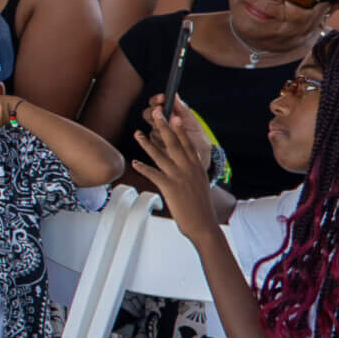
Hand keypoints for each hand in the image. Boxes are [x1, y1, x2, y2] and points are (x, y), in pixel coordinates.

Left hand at [135, 94, 219, 237]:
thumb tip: (186, 163)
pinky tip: (134, 162)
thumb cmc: (200, 207)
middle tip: (156, 113)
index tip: (175, 116)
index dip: (180, 129)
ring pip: (161, 156)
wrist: (204, 225)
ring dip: (147, 143)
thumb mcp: (199, 184)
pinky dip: (143, 167)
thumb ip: (192, 172)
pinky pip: (154, 174)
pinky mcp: (170, 188)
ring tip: (137, 133)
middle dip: (164, 126)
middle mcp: (189, 169)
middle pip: (174, 143)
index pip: (187, 143)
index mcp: (197, 167)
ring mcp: (179, 177)